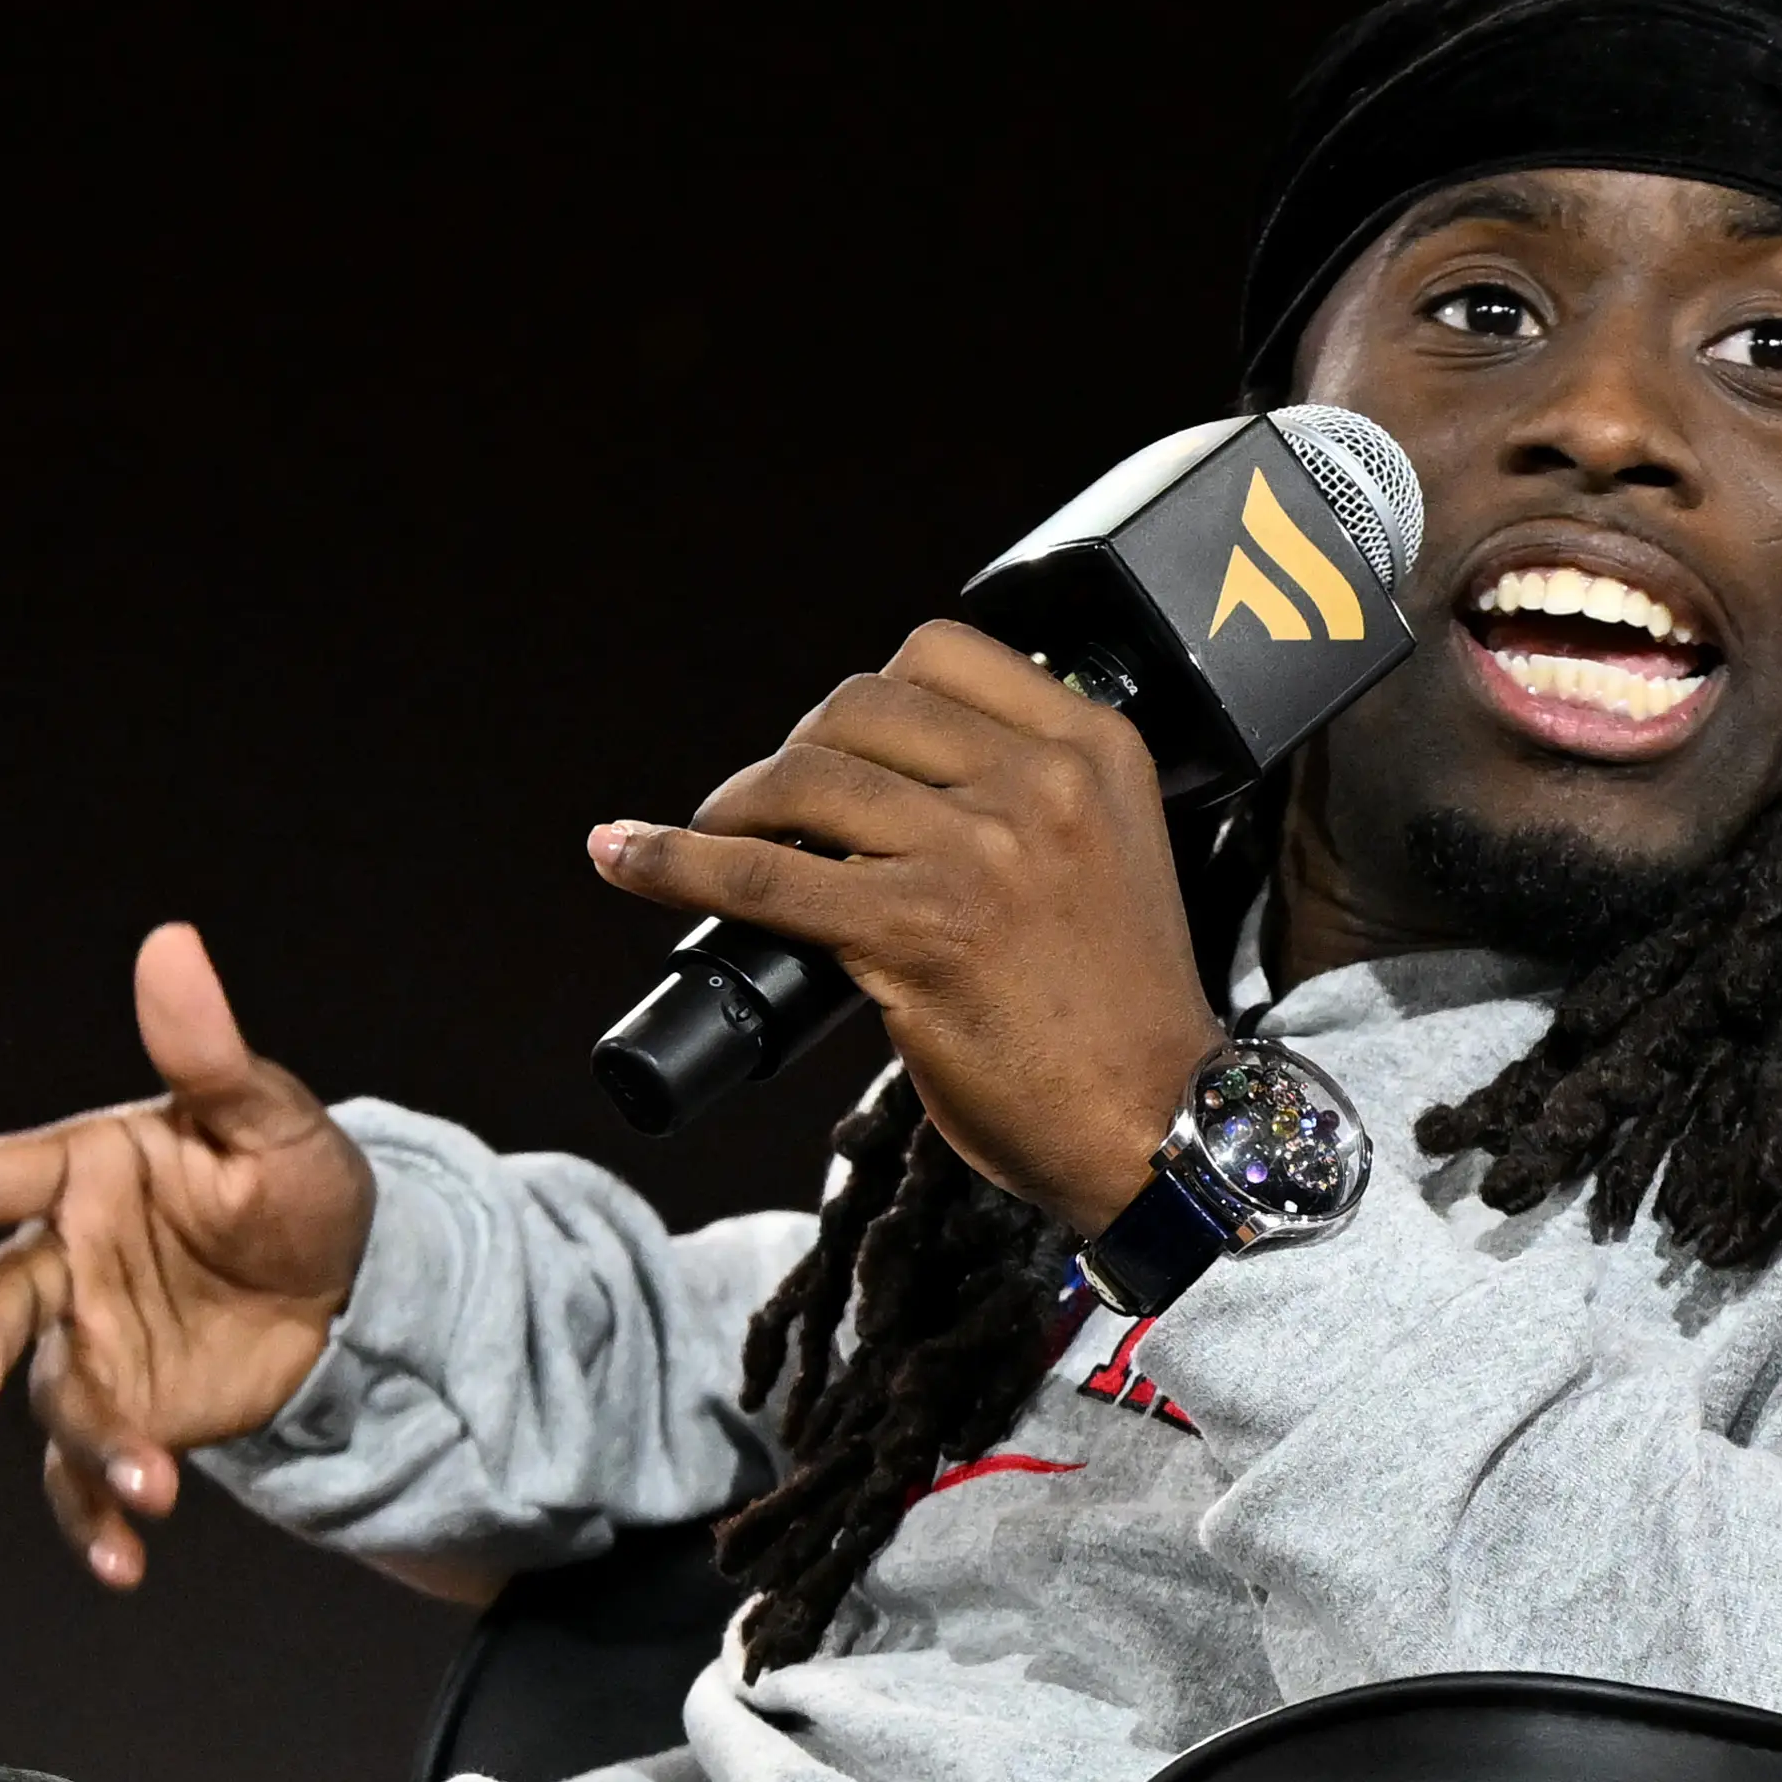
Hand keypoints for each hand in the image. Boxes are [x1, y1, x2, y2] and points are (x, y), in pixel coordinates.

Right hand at [0, 922, 371, 1588]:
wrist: (354, 1289)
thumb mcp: (272, 1120)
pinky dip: (97, 1520)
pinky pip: (86, 1476)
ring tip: (148, 1486)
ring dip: (88, 1446)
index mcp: (82, 1175)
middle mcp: (67, 1264)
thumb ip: (210, 1053)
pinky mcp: (124, 1418)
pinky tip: (127, 1563)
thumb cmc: (301, 1186)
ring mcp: (87, 1348)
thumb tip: (171, 944)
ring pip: (49, 1400)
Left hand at [587, 620, 1219, 1229]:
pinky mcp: (917, 930)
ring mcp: (981, 853)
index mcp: (1094, 749)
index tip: (835, 748)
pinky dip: (674, 863)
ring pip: (803, 778)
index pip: (939, 653)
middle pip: (859, 705)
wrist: (1156, 1127)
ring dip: (733, 807)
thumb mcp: (1106, 856)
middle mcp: (1042, 784)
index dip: (862, 700)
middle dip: (794, 752)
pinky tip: (626, 858)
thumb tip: (880, 780)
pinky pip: (761, 875)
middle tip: (772, 814)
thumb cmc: (1118, 1017)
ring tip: (714, 843)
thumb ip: (1025, 797)